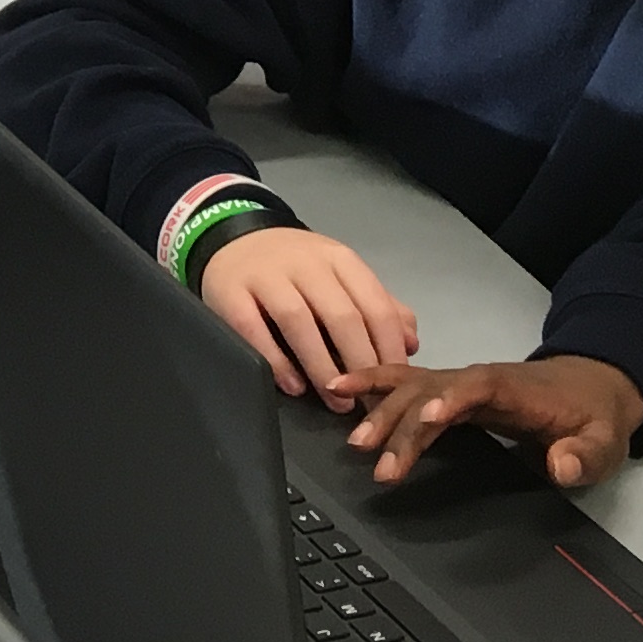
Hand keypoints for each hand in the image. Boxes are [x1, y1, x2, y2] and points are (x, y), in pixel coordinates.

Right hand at [195, 226, 417, 409]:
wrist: (234, 237)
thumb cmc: (297, 266)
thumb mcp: (342, 277)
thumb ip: (379, 306)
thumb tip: (411, 344)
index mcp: (339, 260)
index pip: (375, 307)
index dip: (389, 350)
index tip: (395, 387)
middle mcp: (306, 264)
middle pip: (341, 316)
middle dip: (360, 364)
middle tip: (368, 404)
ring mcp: (266, 276)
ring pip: (299, 322)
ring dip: (322, 366)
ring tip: (337, 402)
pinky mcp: (231, 293)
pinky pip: (254, 329)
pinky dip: (276, 360)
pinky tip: (293, 387)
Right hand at [336, 352, 642, 484]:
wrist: (589, 387)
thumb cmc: (592, 417)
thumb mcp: (604, 442)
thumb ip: (585, 455)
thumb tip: (561, 467)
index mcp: (512, 387)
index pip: (477, 387)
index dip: (452, 399)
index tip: (428, 417)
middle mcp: (476, 379)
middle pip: (430, 391)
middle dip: (401, 421)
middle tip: (373, 457)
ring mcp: (457, 383)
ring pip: (410, 389)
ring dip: (378, 409)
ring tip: (350, 438)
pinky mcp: (446, 392)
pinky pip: (403, 384)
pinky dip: (371, 385)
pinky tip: (340, 389)